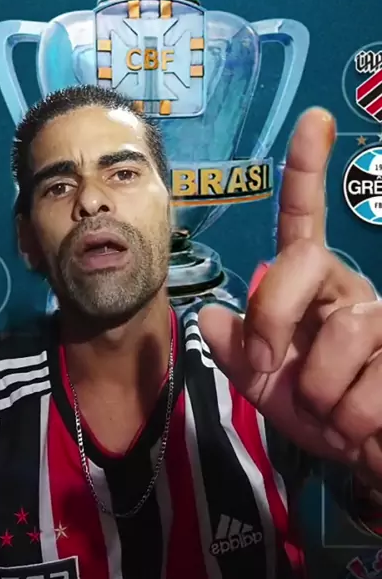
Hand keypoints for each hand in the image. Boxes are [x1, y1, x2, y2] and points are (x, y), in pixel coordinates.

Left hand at [199, 108, 381, 478]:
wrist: (371, 458)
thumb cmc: (323, 415)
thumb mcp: (266, 387)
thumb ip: (237, 352)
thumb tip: (212, 315)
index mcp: (310, 287)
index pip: (304, 221)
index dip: (307, 170)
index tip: (313, 119)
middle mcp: (349, 289)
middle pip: (302, 263)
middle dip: (274, 317)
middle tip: (268, 367)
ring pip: (342, 331)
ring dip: (320, 392)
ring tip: (332, 413)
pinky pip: (373, 380)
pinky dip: (352, 420)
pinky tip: (362, 427)